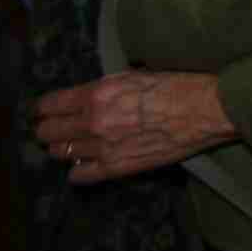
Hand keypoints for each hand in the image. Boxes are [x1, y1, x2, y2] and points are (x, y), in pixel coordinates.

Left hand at [33, 71, 238, 184]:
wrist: (207, 111)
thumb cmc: (179, 86)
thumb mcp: (136, 75)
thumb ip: (106, 88)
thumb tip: (88, 96)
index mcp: (98, 93)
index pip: (51, 104)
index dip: (44, 108)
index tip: (44, 111)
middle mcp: (94, 121)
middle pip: (49, 132)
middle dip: (48, 130)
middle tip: (52, 129)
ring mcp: (103, 147)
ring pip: (61, 153)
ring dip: (63, 148)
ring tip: (72, 145)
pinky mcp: (117, 167)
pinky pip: (80, 175)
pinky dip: (78, 171)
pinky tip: (84, 164)